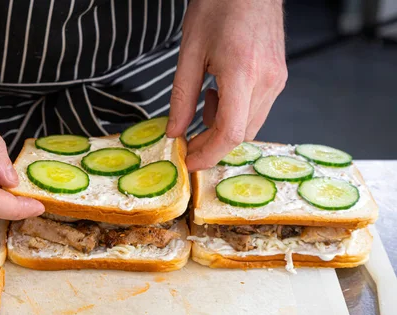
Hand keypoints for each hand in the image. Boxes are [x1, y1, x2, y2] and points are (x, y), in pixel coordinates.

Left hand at [166, 0, 286, 170]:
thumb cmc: (219, 6)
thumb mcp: (189, 52)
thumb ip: (182, 97)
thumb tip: (174, 131)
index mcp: (242, 72)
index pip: (230, 133)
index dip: (207, 154)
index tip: (188, 161)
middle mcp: (266, 80)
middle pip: (240, 135)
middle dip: (210, 145)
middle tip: (186, 141)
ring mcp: (276, 80)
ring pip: (249, 126)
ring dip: (222, 128)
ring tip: (204, 104)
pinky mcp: (278, 77)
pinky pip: (256, 110)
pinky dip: (234, 114)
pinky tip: (219, 94)